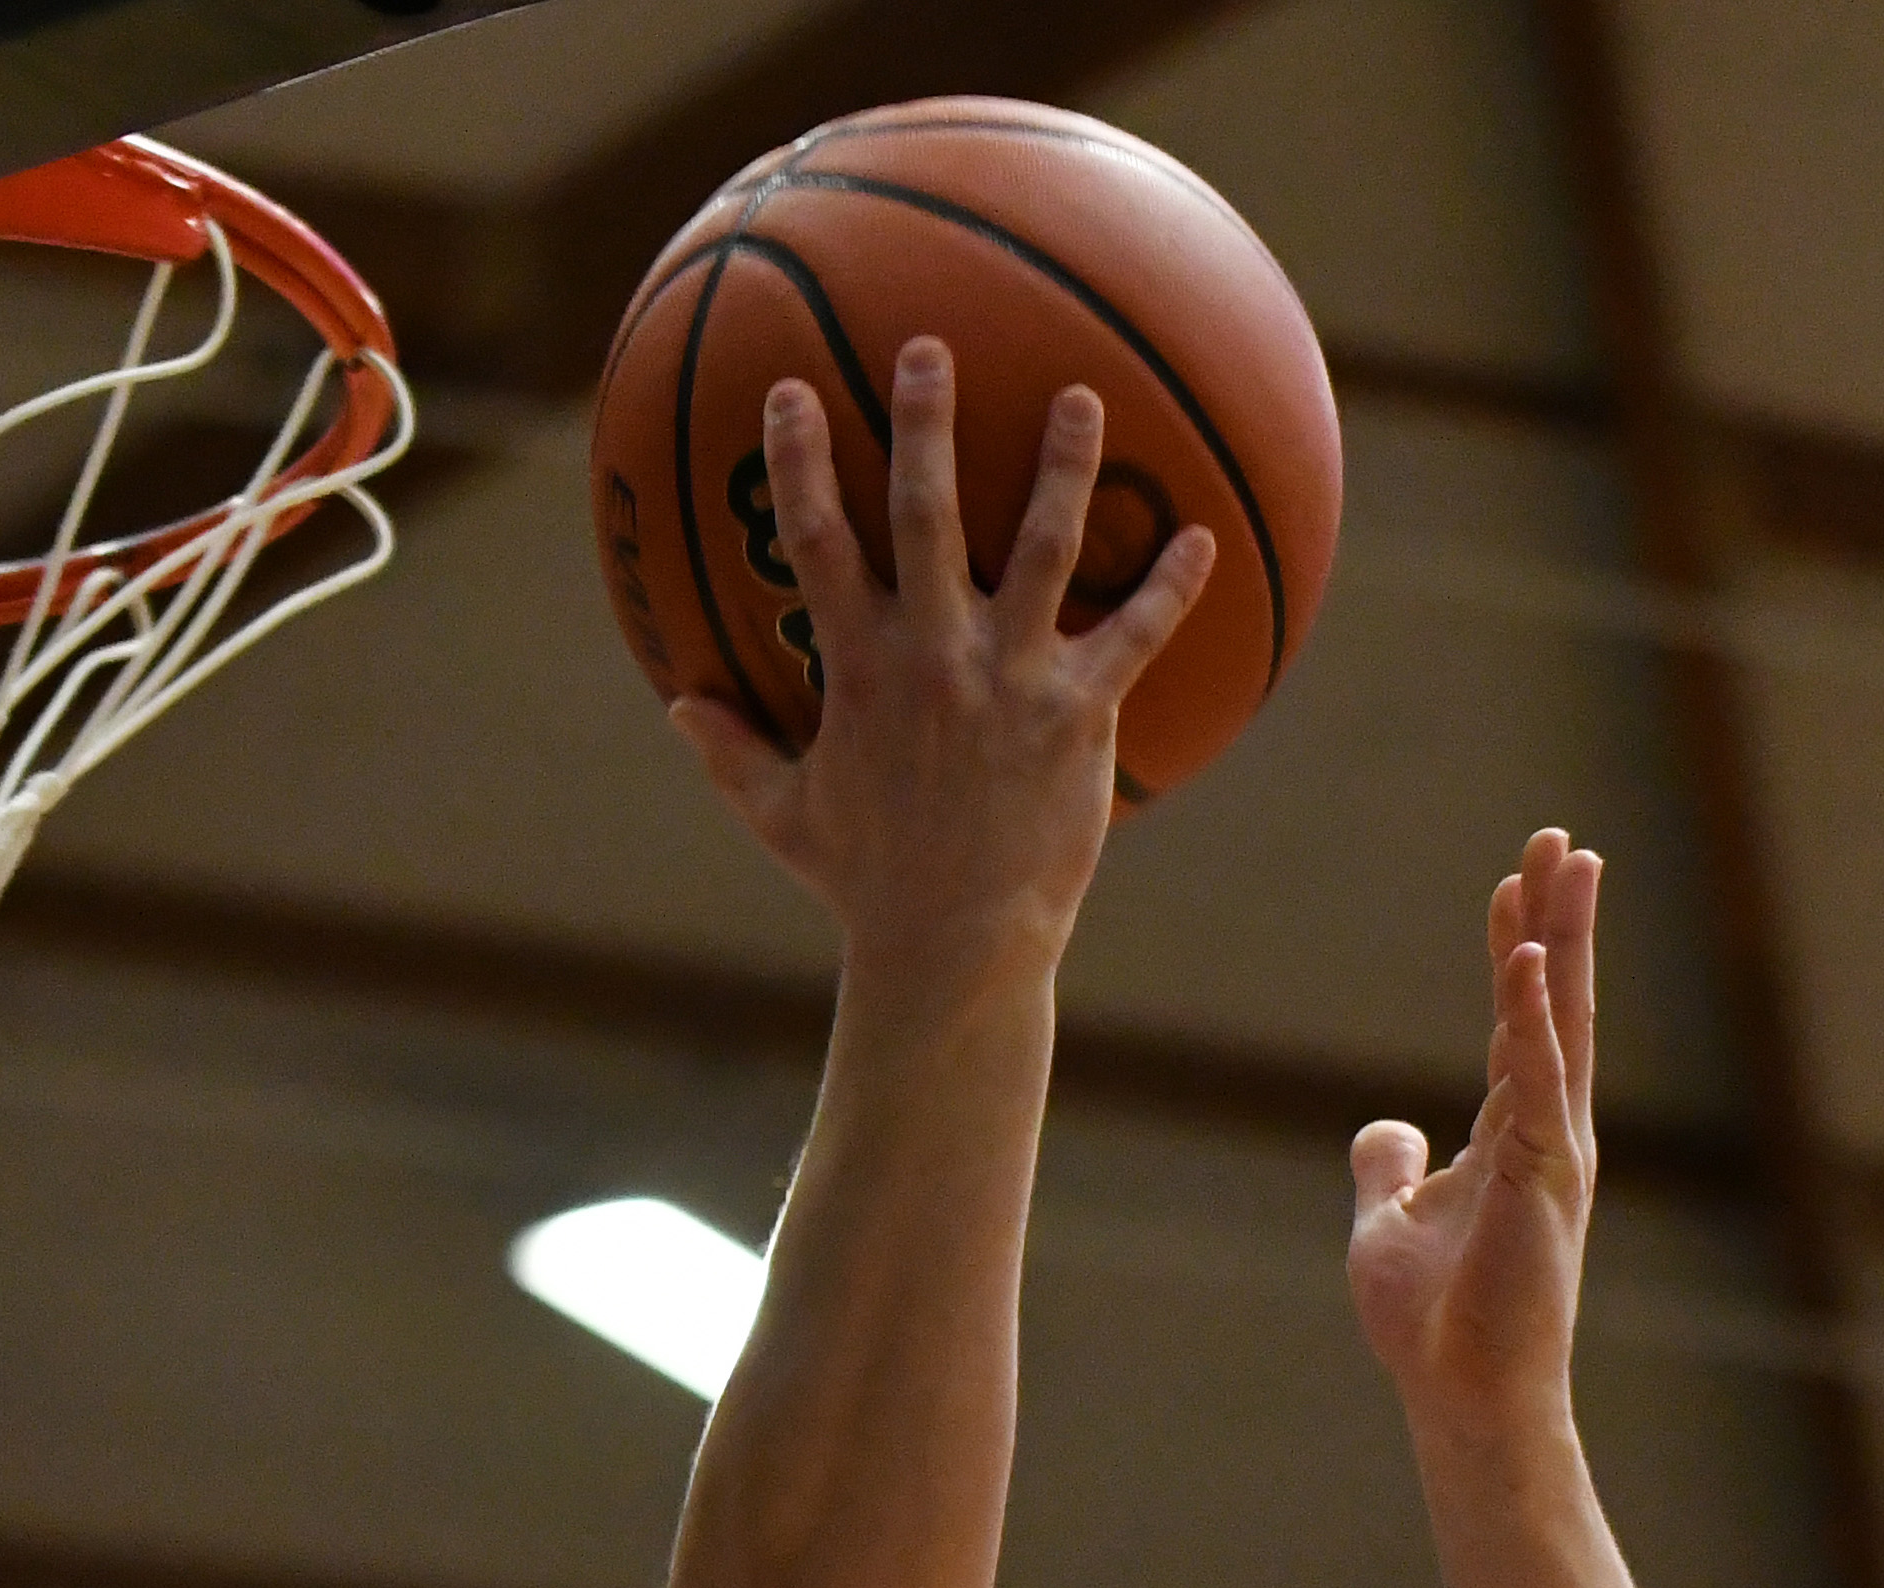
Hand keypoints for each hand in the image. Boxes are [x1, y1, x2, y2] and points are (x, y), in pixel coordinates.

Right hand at [669, 339, 1214, 979]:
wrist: (954, 945)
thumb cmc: (868, 884)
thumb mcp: (785, 816)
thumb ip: (734, 753)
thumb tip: (678, 708)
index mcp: (858, 668)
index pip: (816, 541)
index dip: (800, 461)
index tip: (793, 391)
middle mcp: (934, 655)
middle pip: (925, 512)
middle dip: (926, 423)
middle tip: (933, 347)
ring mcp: (1011, 679)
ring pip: (1040, 549)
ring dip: (1063, 467)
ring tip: (1083, 398)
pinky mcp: (1079, 716)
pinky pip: (1134, 637)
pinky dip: (1170, 589)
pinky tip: (1204, 540)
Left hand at [1349, 831, 1600, 1437]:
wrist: (1462, 1395)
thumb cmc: (1435, 1323)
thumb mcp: (1390, 1222)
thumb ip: (1389, 1167)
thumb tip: (1386, 1128)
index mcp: (1517, 1135)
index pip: (1520, 1020)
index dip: (1515, 946)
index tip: (1513, 880)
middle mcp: (1548, 1131)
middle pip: (1556, 1001)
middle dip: (1558, 917)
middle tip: (1562, 839)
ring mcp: (1554, 1153)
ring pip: (1559, 1022)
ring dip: (1561, 939)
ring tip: (1567, 863)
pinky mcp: (1544, 1180)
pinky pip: (1540, 1081)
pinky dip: (1534, 1019)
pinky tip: (1529, 958)